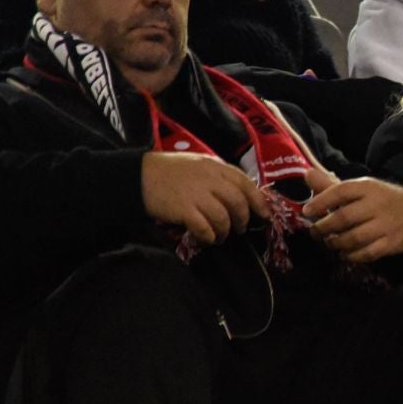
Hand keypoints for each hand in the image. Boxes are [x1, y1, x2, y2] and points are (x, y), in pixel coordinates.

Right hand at [141, 151, 268, 246]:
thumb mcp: (198, 165)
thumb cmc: (168, 171)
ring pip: (223, 218)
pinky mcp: (182, 209)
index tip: (265, 215)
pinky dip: (209, 236)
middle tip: (239, 229)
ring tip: (219, 236)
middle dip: (242, 219)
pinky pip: (204, 228)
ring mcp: (196, 194)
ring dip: (224, 231)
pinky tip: (206, 238)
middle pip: (238, 202)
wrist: (137, 176)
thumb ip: (218, 176)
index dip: (259, 201)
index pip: (245, 183)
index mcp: (215, 166)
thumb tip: (240, 196)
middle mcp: (209, 178)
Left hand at [300, 167, 402, 261]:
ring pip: (354, 238)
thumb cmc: (379, 200)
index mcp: (368, 187)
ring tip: (329, 242)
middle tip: (315, 231)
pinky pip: (367, 253)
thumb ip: (331, 185)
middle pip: (344, 217)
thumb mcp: (359, 188)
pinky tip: (344, 253)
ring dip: (335, 243)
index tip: (307, 211)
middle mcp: (377, 205)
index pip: (341, 191)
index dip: (321, 201)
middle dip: (324, 227)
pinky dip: (351, 256)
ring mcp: (386, 225)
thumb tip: (307, 174)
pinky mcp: (391, 243)